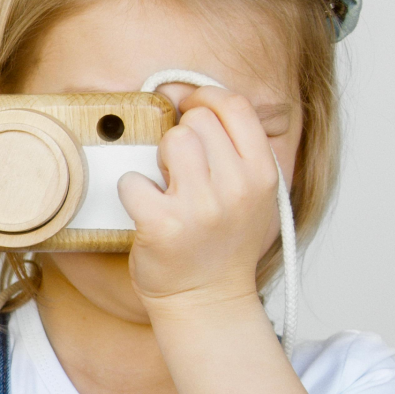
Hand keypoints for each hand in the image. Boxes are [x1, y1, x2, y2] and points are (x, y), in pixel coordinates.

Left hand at [118, 86, 283, 312]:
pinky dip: (132, 192)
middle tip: (181, 173)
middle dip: (180, 139)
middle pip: (196, 122)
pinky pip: (132, 180)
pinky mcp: (162, 225)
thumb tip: (186, 93)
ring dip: (158, 161)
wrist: (207, 300)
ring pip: (170, 142)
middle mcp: (237, 188)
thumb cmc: (222, 241)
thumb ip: (233, 145)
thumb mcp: (251, 191)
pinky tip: (147, 210)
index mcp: (263, 173)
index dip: (204, 97)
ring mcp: (200, 208)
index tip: (188, 107)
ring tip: (167, 188)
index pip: (234, 106)